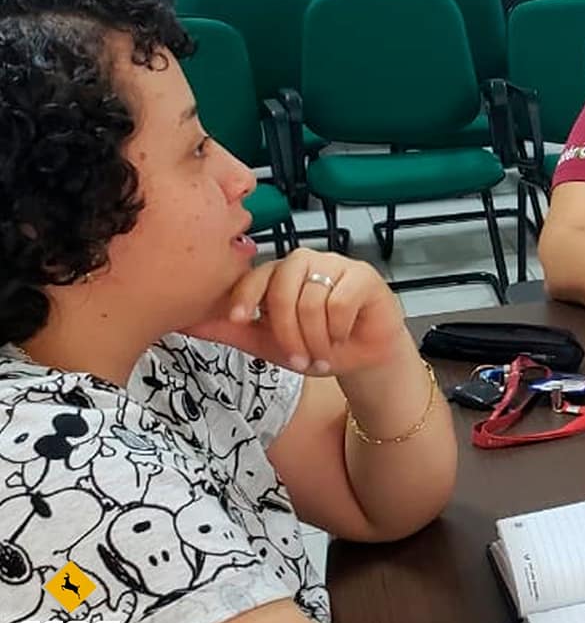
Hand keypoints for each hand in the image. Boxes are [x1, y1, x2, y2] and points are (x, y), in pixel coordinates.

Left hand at [181, 249, 408, 377]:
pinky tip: (342, 337)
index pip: (256, 276)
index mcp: (280, 274)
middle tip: (298, 359)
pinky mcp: (364, 276)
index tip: (239, 319)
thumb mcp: (266, 343)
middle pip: (282, 288)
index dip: (245, 295)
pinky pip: (340, 300)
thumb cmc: (316, 344)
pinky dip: (337, 328)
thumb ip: (229, 330)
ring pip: (311, 298)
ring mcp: (337, 265)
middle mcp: (307, 263)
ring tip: (323, 354)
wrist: (363, 357)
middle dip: (287, 332)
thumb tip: (182, 322)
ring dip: (315, 338)